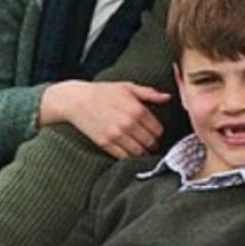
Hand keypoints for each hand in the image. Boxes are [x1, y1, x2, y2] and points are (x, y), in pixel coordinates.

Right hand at [41, 80, 169, 158]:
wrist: (77, 100)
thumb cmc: (104, 92)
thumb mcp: (128, 87)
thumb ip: (150, 94)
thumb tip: (168, 97)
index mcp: (137, 109)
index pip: (158, 130)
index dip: (159, 134)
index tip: (156, 134)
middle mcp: (128, 124)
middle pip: (150, 143)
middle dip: (153, 145)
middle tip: (151, 144)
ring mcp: (116, 135)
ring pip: (139, 153)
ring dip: (143, 153)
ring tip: (142, 150)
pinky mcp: (105, 143)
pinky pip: (123, 157)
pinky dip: (130, 158)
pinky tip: (130, 153)